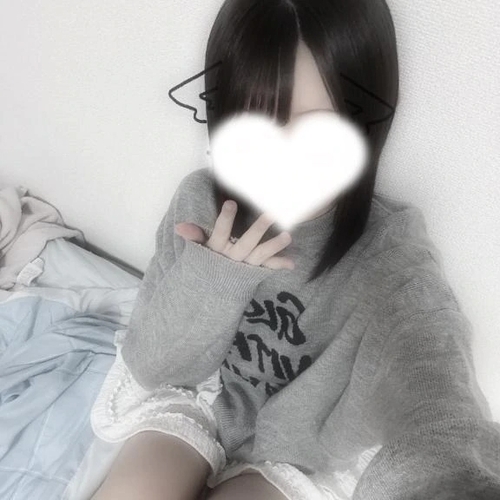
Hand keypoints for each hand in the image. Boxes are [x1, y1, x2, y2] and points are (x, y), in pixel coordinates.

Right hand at [175, 200, 294, 270]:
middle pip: (246, 243)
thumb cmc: (206, 264)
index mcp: (217, 249)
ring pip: (260, 255)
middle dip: (259, 229)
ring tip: (288, 235)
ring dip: (274, 246)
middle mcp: (232, 258)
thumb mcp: (198, 251)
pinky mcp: (253, 273)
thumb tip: (180, 226)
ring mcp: (244, 266)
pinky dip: (279, 265)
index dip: (226, 219)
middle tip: (272, 213)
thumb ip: (194, 236)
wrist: (210, 293)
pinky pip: (267, 269)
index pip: (220, 232)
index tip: (232, 202)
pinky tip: (292, 263)